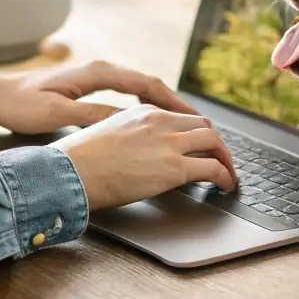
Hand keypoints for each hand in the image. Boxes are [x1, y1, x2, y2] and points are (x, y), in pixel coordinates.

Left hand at [0, 60, 198, 133]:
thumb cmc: (21, 104)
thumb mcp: (56, 113)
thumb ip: (92, 114)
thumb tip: (127, 120)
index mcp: (97, 73)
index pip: (146, 85)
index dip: (173, 102)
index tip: (193, 119)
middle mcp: (101, 70)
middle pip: (150, 85)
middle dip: (177, 104)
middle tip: (201, 126)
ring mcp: (95, 77)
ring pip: (141, 89)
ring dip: (163, 105)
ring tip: (184, 125)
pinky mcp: (88, 87)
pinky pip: (128, 94)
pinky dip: (146, 106)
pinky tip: (151, 122)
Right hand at [54, 105, 237, 209]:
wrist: (71, 173)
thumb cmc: (79, 161)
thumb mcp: (109, 133)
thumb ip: (132, 137)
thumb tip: (143, 153)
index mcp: (144, 113)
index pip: (183, 117)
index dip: (197, 133)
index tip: (201, 144)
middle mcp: (161, 123)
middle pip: (204, 126)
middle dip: (215, 144)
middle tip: (219, 159)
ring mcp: (169, 144)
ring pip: (214, 143)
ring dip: (225, 159)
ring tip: (227, 174)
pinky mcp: (174, 169)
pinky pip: (213, 169)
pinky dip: (225, 177)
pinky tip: (225, 186)